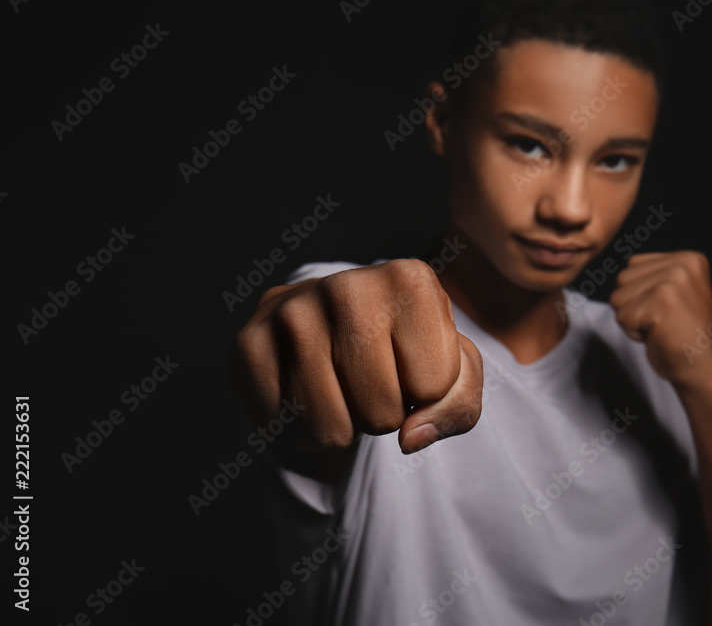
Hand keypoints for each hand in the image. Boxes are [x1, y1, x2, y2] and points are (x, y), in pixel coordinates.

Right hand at [231, 259, 483, 454]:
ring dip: (343, 427)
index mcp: (409, 279)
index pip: (434, 386)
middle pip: (382, 412)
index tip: (412, 365)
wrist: (334, 326)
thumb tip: (410, 437)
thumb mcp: (454, 373)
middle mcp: (347, 285)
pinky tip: (305, 392)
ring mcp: (291, 311)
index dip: (428, 394)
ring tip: (343, 388)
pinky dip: (298, 430)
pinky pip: (283, 428)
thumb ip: (458, 408)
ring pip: (331, 429)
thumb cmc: (406, 351)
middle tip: (375, 382)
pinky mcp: (248, 343)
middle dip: (385, 415)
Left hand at [609, 251, 711, 394]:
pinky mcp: (660, 302)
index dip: (640, 293)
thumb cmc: (682, 336)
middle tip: (663, 321)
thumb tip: (620, 273)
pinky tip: (658, 336)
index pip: (633, 265)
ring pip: (618, 296)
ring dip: (632, 318)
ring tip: (660, 327)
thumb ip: (652, 276)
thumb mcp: (674, 292)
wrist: (702, 370)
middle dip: (634, 305)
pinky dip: (633, 333)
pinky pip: (622, 316)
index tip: (666, 309)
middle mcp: (682, 263)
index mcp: (689, 258)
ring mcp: (672, 281)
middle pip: (622, 278)